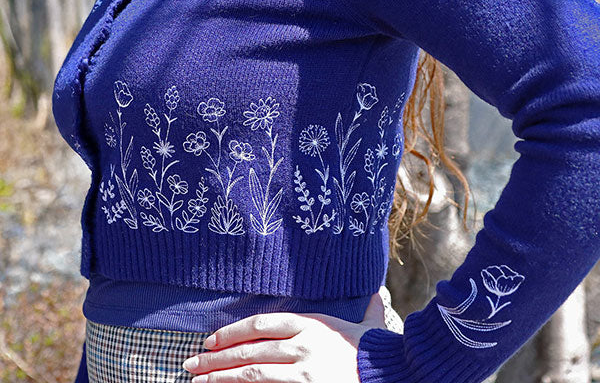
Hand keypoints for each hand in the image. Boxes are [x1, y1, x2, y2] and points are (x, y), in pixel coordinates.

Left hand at [181, 286, 388, 381]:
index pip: (261, 322)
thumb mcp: (369, 326)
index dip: (233, 330)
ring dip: (220, 376)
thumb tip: (373, 291)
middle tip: (191, 362)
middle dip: (216, 356)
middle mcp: (301, 343)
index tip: (212, 338)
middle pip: (250, 348)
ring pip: (251, 372)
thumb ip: (367, 309)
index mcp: (310, 323)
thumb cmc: (377, 352)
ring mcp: (302, 368)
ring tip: (197, 381)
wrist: (391, 372)